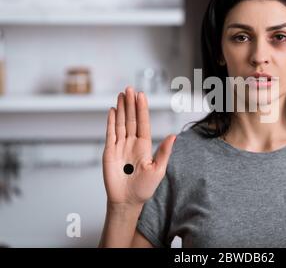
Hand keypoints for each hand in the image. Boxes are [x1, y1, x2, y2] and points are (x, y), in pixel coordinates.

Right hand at [102, 86, 175, 206]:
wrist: (127, 201)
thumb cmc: (144, 188)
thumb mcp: (158, 169)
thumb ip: (164, 152)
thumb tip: (173, 135)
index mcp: (145, 145)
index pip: (143, 122)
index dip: (142, 108)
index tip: (141, 95)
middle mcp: (132, 143)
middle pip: (131, 119)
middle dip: (131, 104)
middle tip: (130, 88)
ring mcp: (120, 146)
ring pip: (121, 123)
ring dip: (121, 109)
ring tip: (121, 95)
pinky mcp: (109, 151)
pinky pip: (110, 133)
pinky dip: (111, 122)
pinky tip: (112, 111)